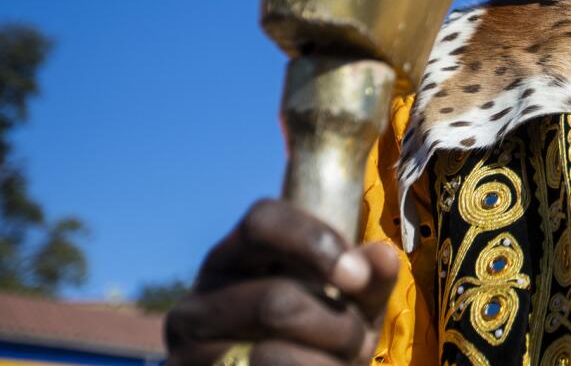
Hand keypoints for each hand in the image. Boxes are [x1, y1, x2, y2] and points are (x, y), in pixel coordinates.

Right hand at [165, 199, 398, 365]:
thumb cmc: (316, 343)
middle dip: (336, 326)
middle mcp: (200, 300)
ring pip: (271, 353)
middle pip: (274, 300)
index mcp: (236, 260)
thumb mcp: (349, 307)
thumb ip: (368, 281)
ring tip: (339, 362)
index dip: (314, 242)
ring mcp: (187, 352)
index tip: (356, 275)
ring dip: (327, 360)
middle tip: (358, 340)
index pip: (262, 220)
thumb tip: (381, 257)